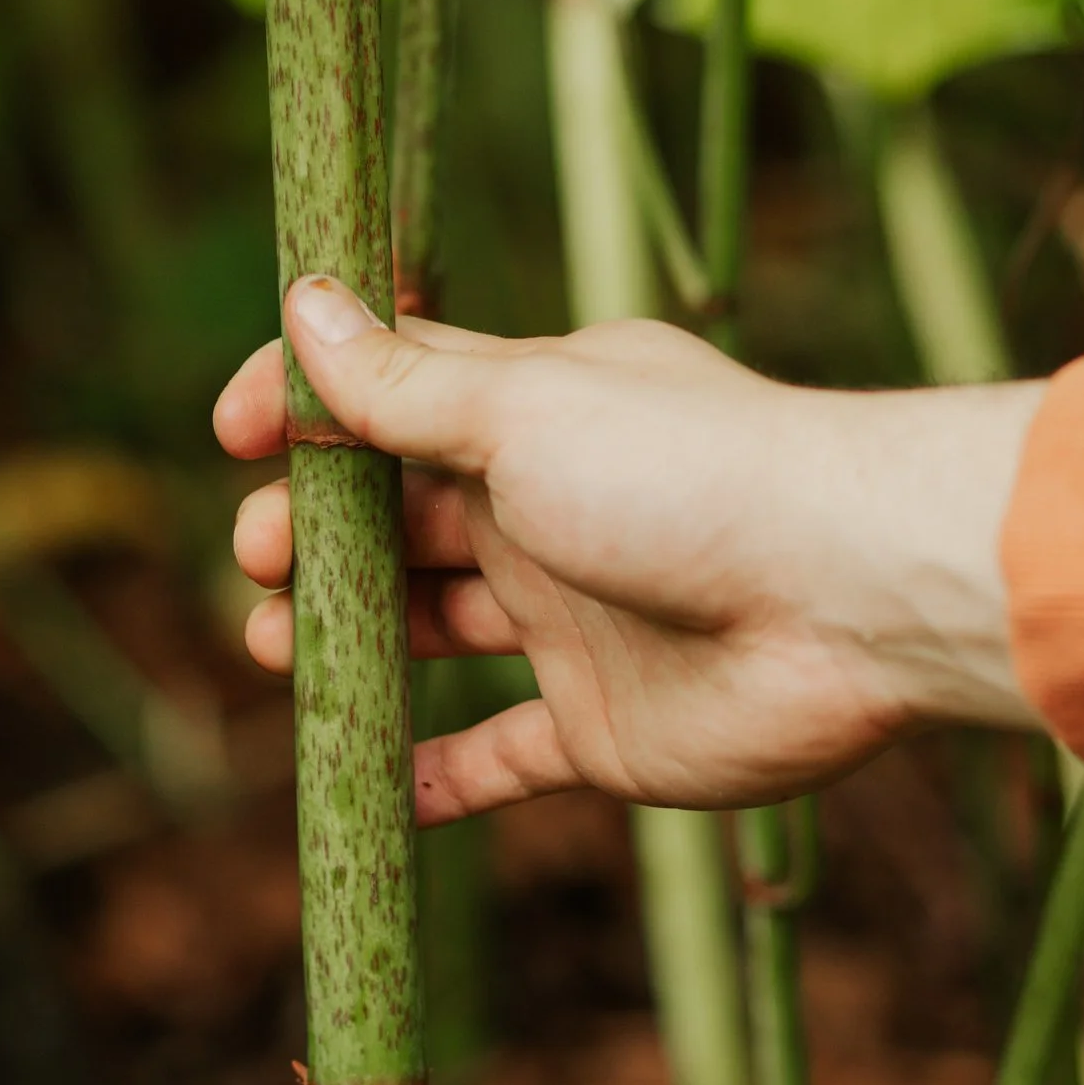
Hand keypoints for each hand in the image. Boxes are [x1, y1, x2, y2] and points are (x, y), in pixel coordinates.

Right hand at [214, 275, 1048, 825]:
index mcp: (532, 413)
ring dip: (347, 643)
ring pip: (430, 630)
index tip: (233, 432)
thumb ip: (407, 384)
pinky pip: (501, 756)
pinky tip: (373, 783)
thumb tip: (306, 302)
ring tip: (279, 654)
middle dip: (311, 537)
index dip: (304, 405)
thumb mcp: (523, 412)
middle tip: (263, 562)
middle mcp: (547, 511)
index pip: (391, 393)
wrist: (850, 598)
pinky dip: (438, 776)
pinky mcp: (602, 728)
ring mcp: (573, 622)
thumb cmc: (690, 477)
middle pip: (396, 520)